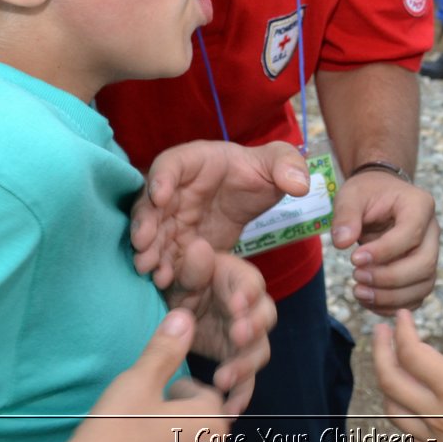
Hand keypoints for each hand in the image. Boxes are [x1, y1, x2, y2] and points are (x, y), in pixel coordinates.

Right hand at [56, 308, 230, 441]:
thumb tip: (184, 317)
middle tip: (143, 419)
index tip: (151, 399)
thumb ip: (165, 350)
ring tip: (140, 437)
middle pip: (202, 421)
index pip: (206, 395)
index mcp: (212, 422)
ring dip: (172, 437)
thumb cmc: (112, 434)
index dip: (175, 392)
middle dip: (177, 415)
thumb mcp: (138, 383)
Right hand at [132, 140, 310, 289]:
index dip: (162, 178)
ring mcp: (172, 216)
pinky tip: (163, 280)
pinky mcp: (177, 241)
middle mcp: (175, 188)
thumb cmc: (257, 172)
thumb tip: (299, 185)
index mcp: (195, 161)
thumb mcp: (278, 162)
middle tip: (143, 243)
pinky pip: (165, 253)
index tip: (160, 196)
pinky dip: (161, 265)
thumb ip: (288, 165)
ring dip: (148, 249)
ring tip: (149, 268)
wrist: (250, 196)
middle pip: (151, 203)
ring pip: (153, 232)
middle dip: (145, 222)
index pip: (171, 163)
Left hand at [164, 251, 277, 413]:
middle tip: (238, 336)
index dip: (247, 294)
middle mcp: (249, 309)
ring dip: (245, 365)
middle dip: (253, 328)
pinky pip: (246, 380)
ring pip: (258, 351)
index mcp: (238, 280)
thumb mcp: (181, 274)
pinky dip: (241, 395)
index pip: (252, 284)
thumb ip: (191, 266)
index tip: (236, 305)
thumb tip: (199, 248)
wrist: (173, 312)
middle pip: (264, 318)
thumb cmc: (181, 285)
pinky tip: (230, 410)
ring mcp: (245, 337)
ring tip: (223, 379)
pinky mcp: (237, 361)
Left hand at [331, 169, 438, 313]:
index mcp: (420, 205)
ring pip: (424, 284)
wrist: (382, 197)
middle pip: (424, 264)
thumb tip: (342, 242)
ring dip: (391, 296)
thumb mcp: (352, 195)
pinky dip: (393, 305)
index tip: (354, 259)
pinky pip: (416, 296)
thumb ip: (346, 215)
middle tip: (356, 277)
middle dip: (389, 278)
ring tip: (359, 292)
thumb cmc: (368, 194)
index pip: (410, 234)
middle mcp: (432, 231)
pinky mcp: (422, 272)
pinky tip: (368, 301)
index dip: (384, 252)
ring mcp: (431, 253)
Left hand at [373, 300, 442, 441]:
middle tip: (381, 330)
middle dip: (380, 350)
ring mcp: (435, 440)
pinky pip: (406, 436)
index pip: (411, 353)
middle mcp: (437, 416)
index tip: (403, 315)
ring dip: (385, 382)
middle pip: (390, 380)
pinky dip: (400, 414)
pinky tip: (408, 404)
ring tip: (389, 363)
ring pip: (392, 411)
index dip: (402, 330)